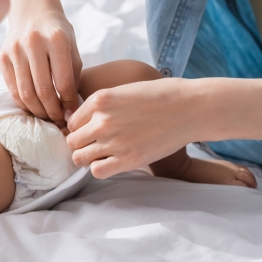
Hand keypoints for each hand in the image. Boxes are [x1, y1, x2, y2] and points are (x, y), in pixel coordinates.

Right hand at [0, 9, 81, 123]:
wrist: (32, 11)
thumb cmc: (57, 32)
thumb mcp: (72, 47)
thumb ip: (73, 76)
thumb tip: (70, 110)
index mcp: (56, 39)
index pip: (63, 82)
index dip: (68, 103)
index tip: (71, 114)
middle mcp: (33, 43)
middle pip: (43, 91)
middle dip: (53, 111)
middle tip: (59, 120)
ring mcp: (14, 49)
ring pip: (25, 93)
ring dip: (38, 111)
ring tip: (47, 116)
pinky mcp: (2, 56)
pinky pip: (12, 88)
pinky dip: (23, 102)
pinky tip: (33, 106)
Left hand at [66, 78, 195, 177]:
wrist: (190, 108)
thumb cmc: (160, 95)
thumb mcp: (123, 90)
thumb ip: (99, 105)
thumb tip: (75, 119)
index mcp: (99, 100)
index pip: (70, 122)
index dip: (80, 128)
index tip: (91, 130)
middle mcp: (102, 121)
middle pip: (71, 141)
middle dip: (81, 143)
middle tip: (95, 143)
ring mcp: (114, 142)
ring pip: (79, 158)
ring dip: (88, 157)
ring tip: (102, 153)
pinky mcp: (128, 159)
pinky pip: (97, 172)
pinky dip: (100, 169)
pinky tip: (112, 162)